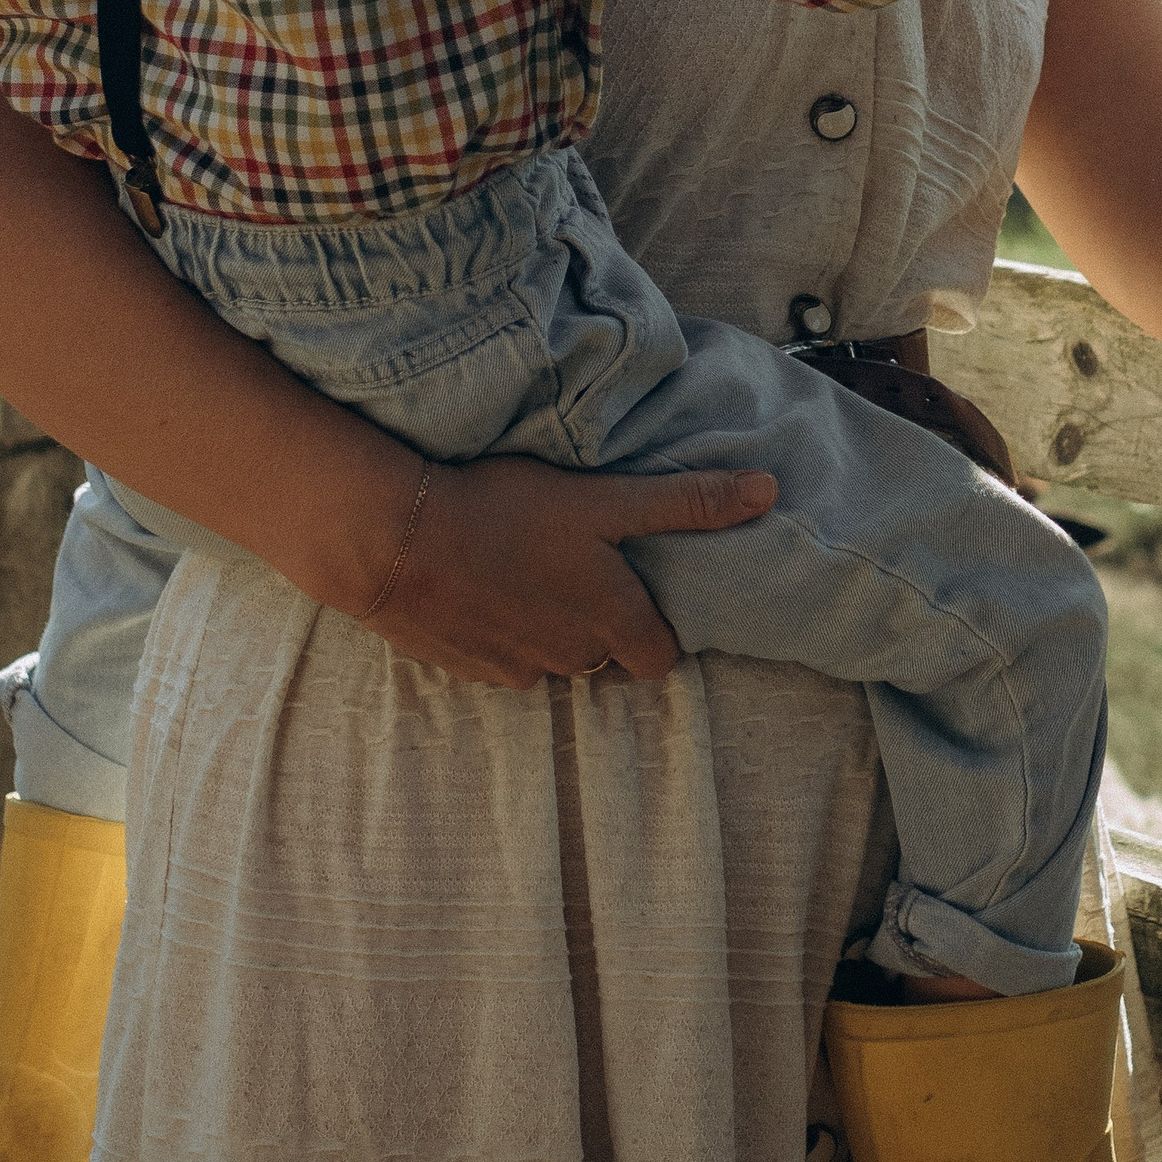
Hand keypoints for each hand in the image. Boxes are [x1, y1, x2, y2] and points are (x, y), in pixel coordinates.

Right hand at [360, 453, 775, 686]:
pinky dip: (496, 625)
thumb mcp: (607, 500)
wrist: (392, 539)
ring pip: (549, 656)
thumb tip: (769, 492)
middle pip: (603, 655)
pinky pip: (497, 655)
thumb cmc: (505, 512)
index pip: (660, 658)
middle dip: (599, 620)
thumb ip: (688, 503)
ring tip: (523, 565)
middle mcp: (569, 660)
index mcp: (612, 624)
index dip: (657, 626)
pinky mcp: (462, 666)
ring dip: (545, 622)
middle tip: (577, 563)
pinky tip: (480, 581)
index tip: (639, 584)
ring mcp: (512, 670)